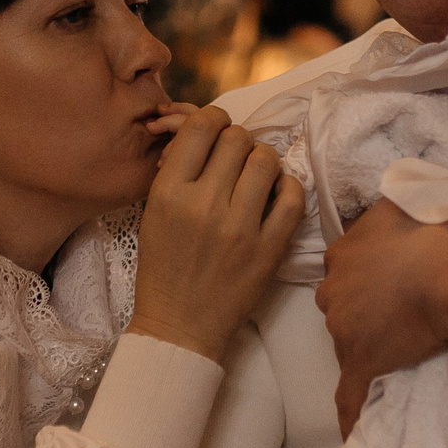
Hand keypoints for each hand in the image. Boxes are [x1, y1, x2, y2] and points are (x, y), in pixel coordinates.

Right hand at [129, 105, 304, 361]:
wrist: (179, 326)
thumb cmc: (163, 268)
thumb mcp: (154, 212)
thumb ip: (179, 171)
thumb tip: (210, 133)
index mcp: (169, 192)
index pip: (203, 126)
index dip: (214, 121)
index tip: (216, 133)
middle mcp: (204, 204)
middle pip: (237, 139)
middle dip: (237, 143)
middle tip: (234, 160)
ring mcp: (240, 227)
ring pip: (266, 160)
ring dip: (262, 161)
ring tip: (255, 178)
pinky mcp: (269, 249)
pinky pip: (293, 196)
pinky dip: (287, 188)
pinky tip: (274, 197)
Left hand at [317, 199, 447, 434]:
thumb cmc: (435, 230)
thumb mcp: (404, 202)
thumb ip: (386, 213)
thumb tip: (389, 213)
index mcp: (343, 253)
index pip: (343, 269)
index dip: (365, 277)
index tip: (386, 282)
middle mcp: (334, 290)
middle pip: (341, 305)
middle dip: (361, 310)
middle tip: (396, 313)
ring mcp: (345, 328)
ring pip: (347, 341)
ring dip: (367, 346)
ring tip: (399, 350)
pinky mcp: (363, 360)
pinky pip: (350, 394)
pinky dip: (350, 413)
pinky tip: (350, 433)